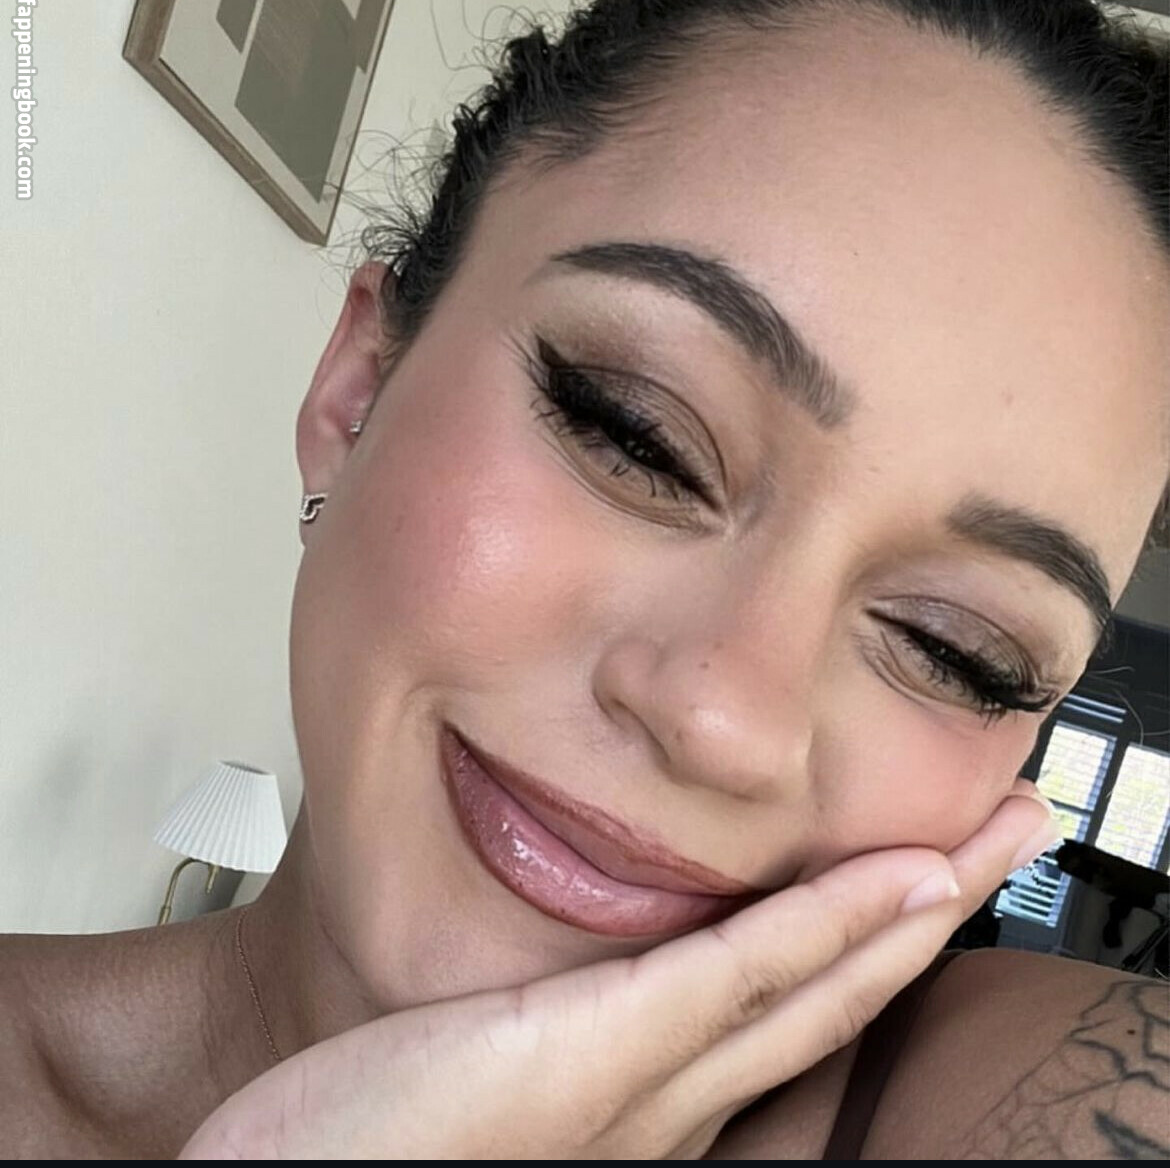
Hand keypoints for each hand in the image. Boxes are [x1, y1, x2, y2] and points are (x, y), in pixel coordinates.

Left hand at [180, 788, 1056, 1159]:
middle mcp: (669, 1106)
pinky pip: (737, 980)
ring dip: (910, 908)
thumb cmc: (365, 1139)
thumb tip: (603, 979)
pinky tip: (894, 878)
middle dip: (926, 916)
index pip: (782, 1005)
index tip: (919, 873)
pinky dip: (826, 927)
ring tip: (986, 843)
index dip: (867, 940)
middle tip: (1002, 840)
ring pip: (812, 982)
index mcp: (645, 1099)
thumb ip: (560, 1025)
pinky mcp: (598, 1058)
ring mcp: (644, 1086)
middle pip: (831, 995)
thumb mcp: (489, 1064)